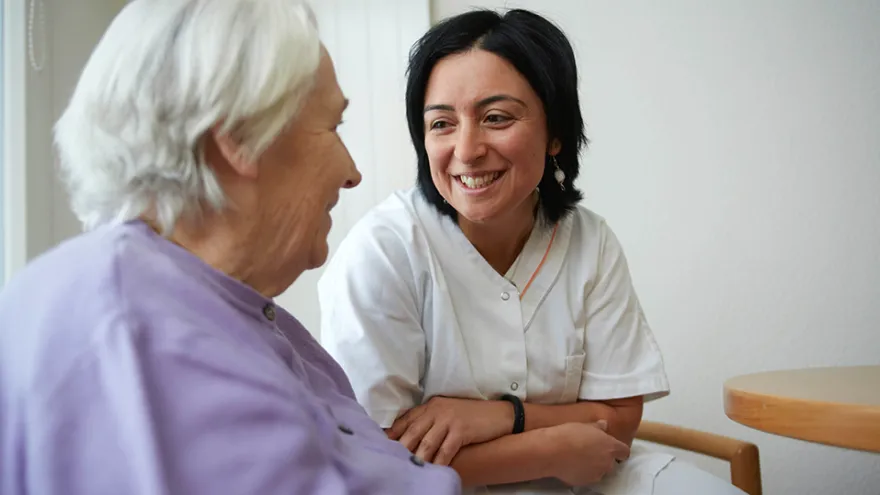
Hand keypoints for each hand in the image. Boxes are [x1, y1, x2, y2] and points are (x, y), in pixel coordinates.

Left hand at [386, 396, 513, 465]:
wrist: (499, 414)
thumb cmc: (470, 415)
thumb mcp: (446, 412)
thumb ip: (429, 421)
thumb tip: (410, 438)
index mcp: (430, 405)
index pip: (406, 419)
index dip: (393, 433)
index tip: (380, 444)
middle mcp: (436, 411)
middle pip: (413, 432)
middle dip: (401, 448)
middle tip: (390, 461)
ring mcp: (449, 420)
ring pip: (427, 443)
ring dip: (417, 458)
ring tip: (408, 470)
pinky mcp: (461, 430)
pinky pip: (446, 450)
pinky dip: (438, 462)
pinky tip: (433, 470)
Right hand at [547, 420, 630, 485]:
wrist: (553, 451)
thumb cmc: (569, 434)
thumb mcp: (585, 425)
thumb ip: (598, 427)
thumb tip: (604, 425)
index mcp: (610, 446)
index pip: (624, 451)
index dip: (619, 450)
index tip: (612, 447)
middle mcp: (607, 462)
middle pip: (611, 462)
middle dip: (603, 458)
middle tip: (589, 450)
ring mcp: (597, 474)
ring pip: (599, 471)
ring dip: (593, 466)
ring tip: (579, 457)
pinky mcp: (585, 482)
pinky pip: (588, 477)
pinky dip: (582, 472)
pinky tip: (572, 464)